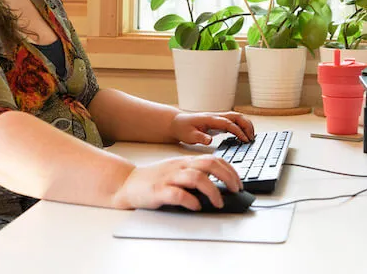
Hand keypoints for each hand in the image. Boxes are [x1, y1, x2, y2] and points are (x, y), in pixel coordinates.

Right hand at [112, 155, 241, 209]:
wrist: (128, 183)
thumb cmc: (155, 179)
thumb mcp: (178, 170)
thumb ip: (196, 173)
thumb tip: (221, 184)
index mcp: (186, 161)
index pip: (214, 159)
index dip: (230, 170)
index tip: (238, 183)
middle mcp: (180, 167)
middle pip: (209, 164)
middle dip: (227, 177)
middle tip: (235, 190)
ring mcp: (169, 178)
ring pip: (196, 178)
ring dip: (212, 191)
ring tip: (218, 203)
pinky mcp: (159, 192)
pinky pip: (178, 194)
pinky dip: (191, 201)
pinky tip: (197, 207)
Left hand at [169, 111, 254, 145]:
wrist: (177, 123)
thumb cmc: (183, 128)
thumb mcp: (189, 135)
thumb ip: (199, 137)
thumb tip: (209, 140)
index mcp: (210, 119)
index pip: (228, 123)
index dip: (238, 131)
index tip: (245, 140)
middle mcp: (216, 117)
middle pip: (237, 116)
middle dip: (247, 126)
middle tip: (252, 138)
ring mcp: (218, 118)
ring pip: (237, 117)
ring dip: (246, 125)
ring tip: (251, 137)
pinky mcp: (218, 122)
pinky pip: (233, 122)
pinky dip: (241, 127)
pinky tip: (243, 136)